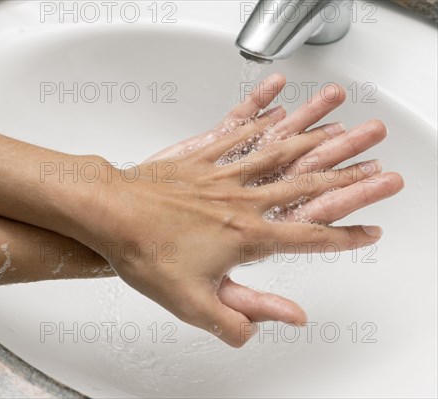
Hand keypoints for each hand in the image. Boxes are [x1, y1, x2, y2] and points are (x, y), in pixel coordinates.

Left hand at [71, 74, 403, 346]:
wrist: (109, 213)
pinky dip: (261, 114)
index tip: (369, 231)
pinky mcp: (201, 157)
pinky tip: (278, 102)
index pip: (308, 236)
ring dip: (317, 135)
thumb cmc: (145, 253)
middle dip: (349, 176)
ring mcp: (222, 173)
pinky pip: (238, 132)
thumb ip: (236, 318)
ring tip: (345, 120)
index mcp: (246, 236)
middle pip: (307, 185)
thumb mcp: (192, 303)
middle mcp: (242, 199)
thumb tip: (267, 329)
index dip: (343, 237)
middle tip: (379, 165)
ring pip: (280, 150)